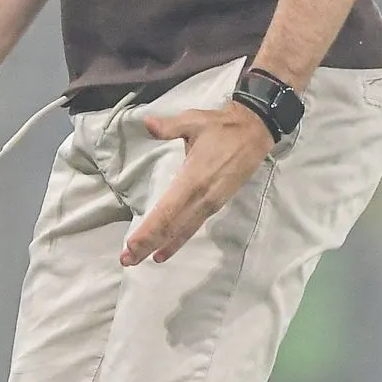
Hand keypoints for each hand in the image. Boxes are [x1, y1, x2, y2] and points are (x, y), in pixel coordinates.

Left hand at [122, 101, 274, 265]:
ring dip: (160, 246)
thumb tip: (147, 123)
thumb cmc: (222, 127)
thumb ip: (169, 126)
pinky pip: (192, 227)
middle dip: (148, 245)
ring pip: (182, 231)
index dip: (150, 231)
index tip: (131, 245)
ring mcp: (210, 204)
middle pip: (172, 228)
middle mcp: (201, 198)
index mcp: (193, 179)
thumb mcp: (194, 120)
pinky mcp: (216, 205)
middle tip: (126, 260)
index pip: (167, 212)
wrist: (255, 132)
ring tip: (139, 259)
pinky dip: (177, 241)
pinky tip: (164, 251)